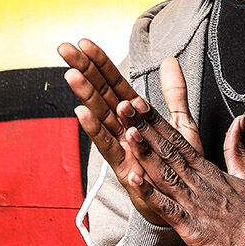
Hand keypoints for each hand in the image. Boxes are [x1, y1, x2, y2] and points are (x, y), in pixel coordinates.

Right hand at [59, 39, 202, 225]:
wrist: (180, 203)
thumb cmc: (177, 164)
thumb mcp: (180, 124)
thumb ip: (174, 93)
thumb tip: (170, 60)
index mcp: (136, 117)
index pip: (115, 84)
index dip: (101, 63)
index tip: (83, 42)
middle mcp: (123, 130)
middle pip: (101, 95)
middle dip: (84, 71)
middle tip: (64, 49)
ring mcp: (122, 149)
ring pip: (101, 118)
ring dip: (86, 96)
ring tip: (72, 76)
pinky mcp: (124, 169)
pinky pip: (109, 148)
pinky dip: (97, 132)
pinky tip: (83, 116)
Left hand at [118, 97, 244, 245]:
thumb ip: (237, 149)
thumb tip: (239, 122)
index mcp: (210, 172)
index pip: (180, 141)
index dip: (158, 122)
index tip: (141, 105)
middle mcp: (200, 184)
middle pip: (169, 151)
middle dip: (146, 129)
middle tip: (126, 107)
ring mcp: (195, 204)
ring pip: (166, 174)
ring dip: (146, 154)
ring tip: (128, 133)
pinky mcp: (193, 227)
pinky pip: (168, 208)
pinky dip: (151, 195)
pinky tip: (135, 181)